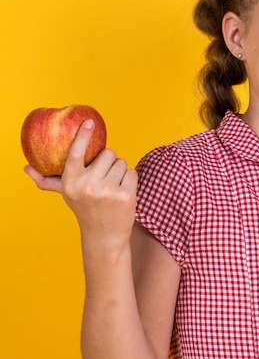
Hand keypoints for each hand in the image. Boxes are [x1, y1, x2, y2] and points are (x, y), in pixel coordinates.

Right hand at [24, 119, 137, 248]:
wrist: (104, 236)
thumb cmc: (85, 209)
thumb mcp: (66, 194)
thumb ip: (48, 181)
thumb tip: (26, 168)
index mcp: (71, 183)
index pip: (76, 153)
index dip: (83, 136)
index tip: (89, 122)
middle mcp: (87, 186)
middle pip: (108, 153)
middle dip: (109, 162)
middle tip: (104, 178)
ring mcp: (107, 191)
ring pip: (121, 162)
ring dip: (120, 171)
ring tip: (112, 187)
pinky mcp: (125, 195)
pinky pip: (132, 173)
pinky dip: (129, 180)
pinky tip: (122, 193)